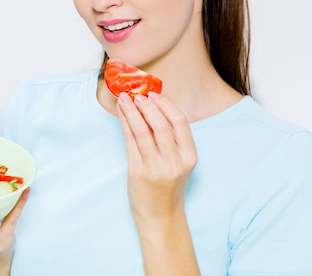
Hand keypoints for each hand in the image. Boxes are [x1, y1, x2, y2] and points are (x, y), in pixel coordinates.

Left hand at [116, 92, 196, 221]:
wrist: (160, 216)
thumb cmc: (169, 185)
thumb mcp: (179, 162)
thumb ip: (171, 138)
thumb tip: (152, 105)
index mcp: (189, 157)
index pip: (180, 122)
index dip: (166, 105)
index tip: (154, 94)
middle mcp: (174, 162)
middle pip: (160, 124)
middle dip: (147, 105)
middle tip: (137, 95)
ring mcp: (156, 168)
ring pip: (142, 131)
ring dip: (132, 111)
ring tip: (125, 99)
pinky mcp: (138, 172)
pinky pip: (130, 142)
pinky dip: (125, 124)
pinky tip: (121, 114)